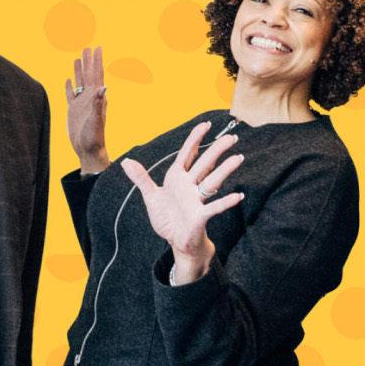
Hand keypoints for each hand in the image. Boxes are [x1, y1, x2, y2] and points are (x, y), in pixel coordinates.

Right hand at [65, 45, 108, 172]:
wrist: (87, 150)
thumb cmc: (94, 138)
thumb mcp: (96, 120)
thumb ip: (99, 104)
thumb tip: (103, 87)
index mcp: (97, 98)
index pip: (98, 75)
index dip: (97, 61)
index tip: (98, 47)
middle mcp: (90, 98)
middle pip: (89, 75)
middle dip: (88, 61)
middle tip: (87, 47)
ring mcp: (81, 104)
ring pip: (80, 82)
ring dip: (79, 70)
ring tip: (78, 58)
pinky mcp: (73, 110)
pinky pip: (71, 94)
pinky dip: (69, 86)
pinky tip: (68, 80)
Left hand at [120, 121, 244, 282]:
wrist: (174, 240)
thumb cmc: (167, 217)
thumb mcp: (151, 196)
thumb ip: (141, 179)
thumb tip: (126, 161)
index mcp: (177, 178)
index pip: (188, 154)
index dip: (195, 139)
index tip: (206, 125)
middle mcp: (189, 185)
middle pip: (204, 164)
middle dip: (216, 150)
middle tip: (231, 137)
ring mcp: (196, 199)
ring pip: (212, 181)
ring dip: (225, 170)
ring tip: (238, 158)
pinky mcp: (200, 215)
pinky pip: (214, 207)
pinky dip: (225, 202)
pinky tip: (237, 196)